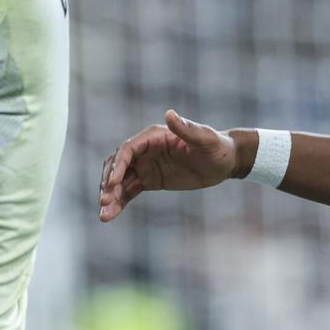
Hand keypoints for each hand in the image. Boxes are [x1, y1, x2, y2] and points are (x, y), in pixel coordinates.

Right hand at [98, 110, 238, 221]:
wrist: (225, 162)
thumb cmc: (217, 147)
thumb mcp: (205, 139)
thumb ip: (187, 129)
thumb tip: (169, 114)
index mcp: (152, 137)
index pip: (128, 149)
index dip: (118, 165)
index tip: (113, 182)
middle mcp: (144, 150)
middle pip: (117, 165)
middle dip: (108, 183)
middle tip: (104, 201)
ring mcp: (144, 166)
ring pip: (120, 181)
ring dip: (110, 196)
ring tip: (104, 215)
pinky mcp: (149, 180)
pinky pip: (129, 191)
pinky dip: (119, 202)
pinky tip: (110, 215)